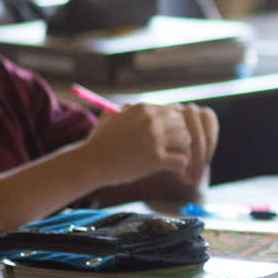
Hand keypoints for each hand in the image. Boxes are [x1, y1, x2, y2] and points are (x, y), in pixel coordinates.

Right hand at [79, 103, 218, 188]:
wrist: (91, 163)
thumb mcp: (112, 116)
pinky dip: (180, 168)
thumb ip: (127, 109)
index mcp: (143, 109)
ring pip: (187, 140)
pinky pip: (182, 161)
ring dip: (183, 151)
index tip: (170, 137)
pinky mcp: (156, 159)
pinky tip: (175, 172)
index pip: (173, 112)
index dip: (173, 125)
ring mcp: (154, 140)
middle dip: (180, 137)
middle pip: (183, 124)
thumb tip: (135, 106)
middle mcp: (151, 121)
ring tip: (176, 159)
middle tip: (176, 149)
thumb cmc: (100, 141)